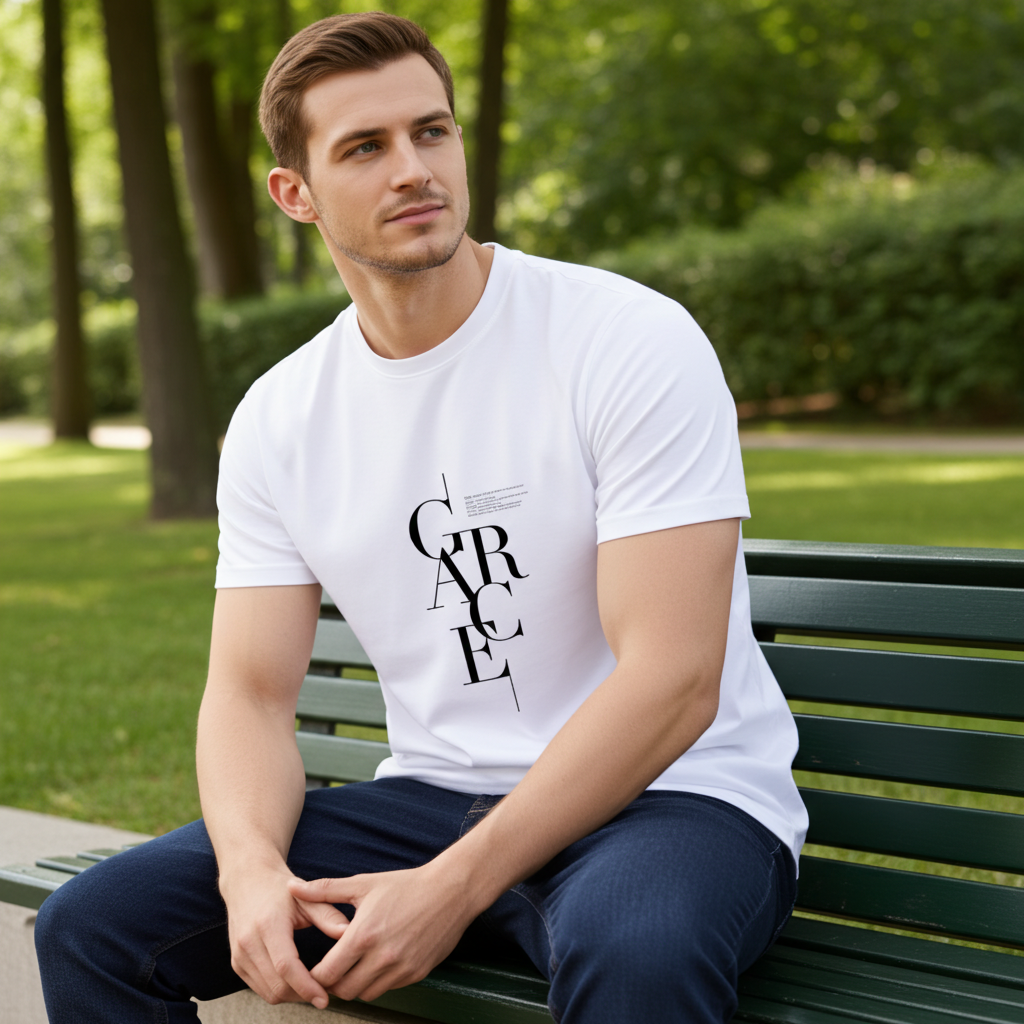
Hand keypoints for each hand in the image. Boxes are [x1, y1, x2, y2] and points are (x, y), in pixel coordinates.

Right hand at [220, 864, 350, 1008]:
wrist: (248, 881)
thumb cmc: (282, 889)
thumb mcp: (307, 897)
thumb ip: (328, 916)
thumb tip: (349, 934)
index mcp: (268, 924)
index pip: (286, 966)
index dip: (306, 986)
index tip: (325, 998)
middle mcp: (249, 942)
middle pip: (277, 985)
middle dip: (303, 995)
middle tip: (327, 992)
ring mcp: (239, 955)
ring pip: (268, 993)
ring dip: (292, 997)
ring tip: (315, 988)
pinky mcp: (236, 963)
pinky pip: (260, 988)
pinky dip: (280, 991)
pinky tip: (297, 982)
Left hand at [287, 862, 479, 1002]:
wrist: (450, 890)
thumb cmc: (405, 885)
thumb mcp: (363, 884)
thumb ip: (324, 890)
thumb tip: (291, 887)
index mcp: (363, 935)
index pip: (326, 973)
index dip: (316, 973)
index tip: (315, 965)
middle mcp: (381, 957)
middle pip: (343, 990)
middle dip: (334, 982)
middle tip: (333, 968)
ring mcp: (401, 969)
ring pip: (365, 993)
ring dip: (356, 984)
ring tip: (355, 965)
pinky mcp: (417, 974)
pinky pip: (388, 989)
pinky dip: (378, 981)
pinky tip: (378, 962)